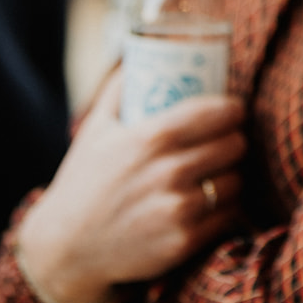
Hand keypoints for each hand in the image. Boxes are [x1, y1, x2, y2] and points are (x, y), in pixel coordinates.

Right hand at [14, 73, 246, 302]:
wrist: (65, 250)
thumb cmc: (84, 182)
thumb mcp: (95, 129)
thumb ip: (118, 88)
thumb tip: (138, 52)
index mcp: (150, 138)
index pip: (217, 112)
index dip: (233, 109)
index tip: (233, 109)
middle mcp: (168, 172)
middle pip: (234, 144)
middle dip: (235, 138)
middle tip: (230, 138)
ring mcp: (178, 208)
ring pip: (236, 179)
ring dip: (233, 173)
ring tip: (221, 170)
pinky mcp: (184, 241)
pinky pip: (228, 214)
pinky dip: (226, 207)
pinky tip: (215, 201)